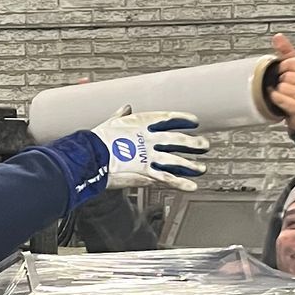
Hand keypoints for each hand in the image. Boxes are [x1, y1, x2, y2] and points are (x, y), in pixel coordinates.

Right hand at [91, 110, 210, 193]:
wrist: (90, 157)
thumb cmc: (96, 140)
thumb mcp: (110, 122)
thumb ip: (121, 115)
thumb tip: (126, 108)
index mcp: (143, 124)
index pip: (170, 118)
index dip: (184, 119)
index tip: (194, 121)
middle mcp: (151, 139)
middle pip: (180, 140)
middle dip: (195, 144)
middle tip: (204, 145)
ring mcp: (151, 157)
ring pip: (178, 161)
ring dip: (192, 166)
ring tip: (202, 169)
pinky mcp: (147, 173)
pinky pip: (168, 179)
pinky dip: (182, 183)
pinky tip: (192, 186)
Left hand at [267, 34, 294, 132]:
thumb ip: (288, 52)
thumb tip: (278, 37)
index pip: (291, 61)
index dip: (284, 68)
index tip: (288, 73)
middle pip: (286, 74)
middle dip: (283, 81)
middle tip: (290, 87)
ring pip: (282, 86)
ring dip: (280, 91)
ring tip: (288, 95)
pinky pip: (279, 97)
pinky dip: (276, 99)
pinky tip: (282, 100)